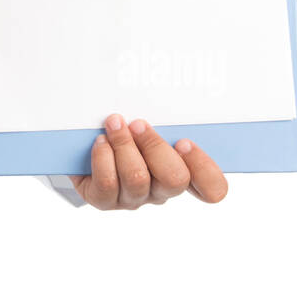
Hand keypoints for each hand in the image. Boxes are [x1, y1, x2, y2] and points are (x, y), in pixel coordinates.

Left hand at [70, 114, 227, 209]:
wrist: (82, 145)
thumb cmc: (125, 129)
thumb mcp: (148, 122)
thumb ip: (164, 119)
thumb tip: (164, 95)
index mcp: (183, 172)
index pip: (213, 188)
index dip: (204, 167)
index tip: (184, 141)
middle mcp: (161, 190)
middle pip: (175, 179)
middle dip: (156, 146)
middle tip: (139, 124)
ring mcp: (134, 198)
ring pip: (138, 178)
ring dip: (124, 144)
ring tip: (114, 124)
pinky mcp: (105, 201)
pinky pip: (108, 183)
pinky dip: (103, 156)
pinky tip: (100, 141)